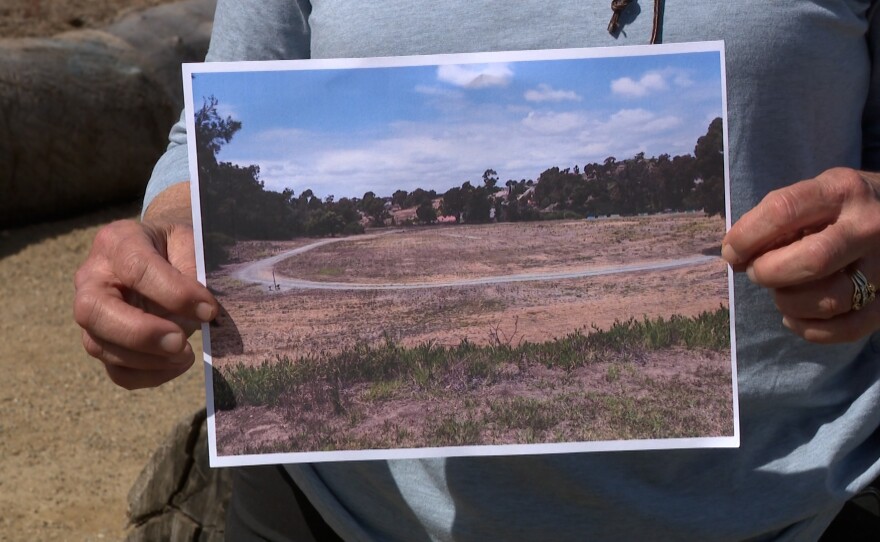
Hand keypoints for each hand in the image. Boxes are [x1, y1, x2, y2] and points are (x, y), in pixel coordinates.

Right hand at [73, 183, 217, 387]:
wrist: (162, 255)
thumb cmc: (176, 247)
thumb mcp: (189, 241)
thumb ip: (193, 266)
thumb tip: (201, 309)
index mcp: (118, 242)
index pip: (136, 269)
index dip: (173, 293)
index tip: (208, 310)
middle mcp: (92, 278)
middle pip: (93, 311)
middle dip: (141, 333)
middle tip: (181, 342)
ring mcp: (92, 314)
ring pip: (100, 346)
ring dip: (148, 359)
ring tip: (186, 353)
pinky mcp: (103, 342)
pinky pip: (116, 371)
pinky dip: (148, 376)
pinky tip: (176, 364)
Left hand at [721, 167, 879, 342]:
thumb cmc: (843, 207)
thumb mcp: (814, 195)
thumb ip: (775, 220)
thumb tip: (735, 256)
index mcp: (842, 191)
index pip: (784, 211)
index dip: (747, 236)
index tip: (731, 251)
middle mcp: (869, 226)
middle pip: (811, 260)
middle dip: (769, 272)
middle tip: (757, 272)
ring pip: (830, 299)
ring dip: (789, 302)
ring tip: (782, 291)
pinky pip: (848, 327)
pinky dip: (810, 329)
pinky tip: (794, 317)